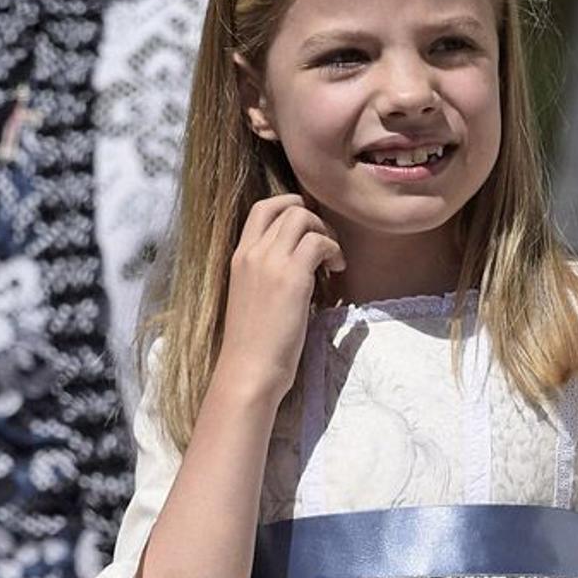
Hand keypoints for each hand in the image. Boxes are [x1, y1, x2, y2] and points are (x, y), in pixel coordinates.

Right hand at [216, 195, 344, 405]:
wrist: (248, 370)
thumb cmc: (253, 345)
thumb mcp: (253, 298)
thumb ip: (268, 274)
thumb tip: (299, 264)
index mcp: (239, 257)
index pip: (262, 208)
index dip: (290, 207)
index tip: (308, 228)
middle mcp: (252, 253)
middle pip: (286, 207)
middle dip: (314, 218)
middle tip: (327, 243)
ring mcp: (270, 262)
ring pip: (303, 218)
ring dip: (326, 232)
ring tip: (334, 259)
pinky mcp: (292, 278)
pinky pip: (319, 242)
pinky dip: (334, 251)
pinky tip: (337, 270)